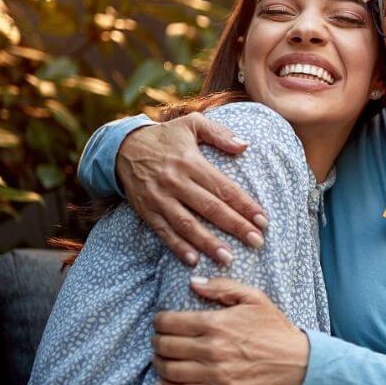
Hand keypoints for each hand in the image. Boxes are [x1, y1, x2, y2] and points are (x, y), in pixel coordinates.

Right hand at [118, 113, 267, 264]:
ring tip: (228, 258)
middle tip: (257, 242)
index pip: (223, 187)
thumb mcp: (192, 124)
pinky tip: (193, 260)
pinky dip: (177, 247)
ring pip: (187, 224)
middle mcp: (176, 181)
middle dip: (235, 226)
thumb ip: (220, 133)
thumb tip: (245, 146)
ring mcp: (159, 198)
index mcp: (191, 162)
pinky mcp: (146, 210)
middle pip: (210, 208)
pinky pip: (163, 232)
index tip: (263, 220)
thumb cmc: (166, 137)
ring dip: (208, 243)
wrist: (122, 147)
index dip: (245, 204)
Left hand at [151, 278, 309, 384]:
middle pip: (165, 346)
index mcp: (216, 323)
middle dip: (156, 341)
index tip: (160, 321)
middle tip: (158, 339)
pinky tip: (163, 383)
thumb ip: (222, 287)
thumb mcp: (254, 298)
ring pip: (169, 370)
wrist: (296, 362)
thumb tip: (193, 282)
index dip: (159, 321)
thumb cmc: (274, 328)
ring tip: (160, 358)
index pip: (170, 322)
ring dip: (158, 363)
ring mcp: (214, 373)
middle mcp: (211, 349)